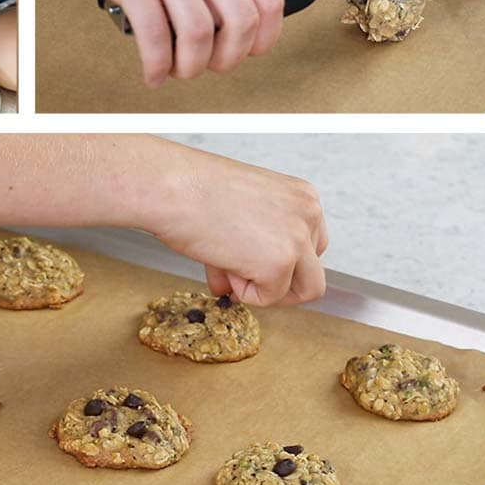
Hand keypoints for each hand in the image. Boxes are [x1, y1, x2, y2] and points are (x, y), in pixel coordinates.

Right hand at [37, 0, 283, 86]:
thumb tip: (225, 37)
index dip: (262, 40)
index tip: (241, 56)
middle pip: (240, 18)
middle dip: (228, 59)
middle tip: (204, 68)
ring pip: (199, 29)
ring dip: (189, 66)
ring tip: (173, 71)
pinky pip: (154, 30)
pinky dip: (156, 63)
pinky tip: (150, 71)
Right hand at [149, 148, 328, 306]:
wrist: (170, 186)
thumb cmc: (192, 188)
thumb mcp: (237, 210)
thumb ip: (251, 243)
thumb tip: (240, 276)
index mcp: (301, 195)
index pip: (311, 244)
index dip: (279, 260)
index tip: (252, 262)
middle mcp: (308, 213)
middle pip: (314, 270)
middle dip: (279, 282)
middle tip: (242, 276)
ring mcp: (297, 238)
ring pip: (306, 289)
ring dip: (268, 290)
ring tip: (231, 269)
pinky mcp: (279, 263)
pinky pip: (269, 297)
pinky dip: (244, 292)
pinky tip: (222, 265)